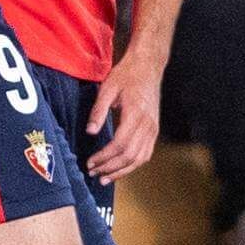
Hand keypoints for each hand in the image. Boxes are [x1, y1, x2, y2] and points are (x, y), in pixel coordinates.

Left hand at [85, 52, 163, 181]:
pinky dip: (133, 165)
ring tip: (105, 178)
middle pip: (130, 156)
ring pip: (140, 158)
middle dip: (110, 168)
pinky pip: (146, 153)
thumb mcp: (108, 88)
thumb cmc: (127, 75)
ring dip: (122, 171)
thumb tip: (90, 132)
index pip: (119, 144)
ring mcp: (153, 128)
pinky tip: (121, 169)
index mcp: (135, 114)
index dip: (104, 157)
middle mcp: (147, 124)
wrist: (148, 66)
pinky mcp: (154, 130)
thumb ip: (98, 111)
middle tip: (93, 173)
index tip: (90, 162)